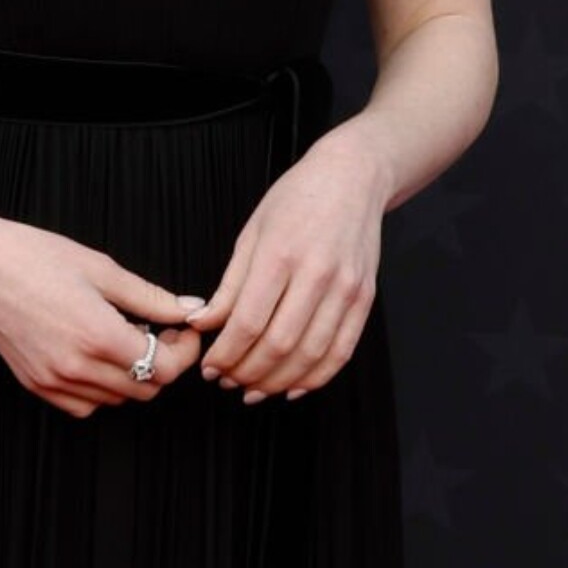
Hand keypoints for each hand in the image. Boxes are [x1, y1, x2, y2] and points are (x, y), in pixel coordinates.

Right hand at [0, 214, 213, 418]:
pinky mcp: (35, 384)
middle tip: (159, 331)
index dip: (184, 352)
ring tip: (121, 338)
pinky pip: (83, 405)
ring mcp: (52, 380)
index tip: (182, 330)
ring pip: (116, 399)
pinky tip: (94, 356)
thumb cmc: (35, 256)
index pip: (165, 369)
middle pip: (145, 389)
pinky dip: (99, 389)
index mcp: (98, 335)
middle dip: (162, 363)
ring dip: (131, 376)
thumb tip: (190, 309)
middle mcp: (75, 366)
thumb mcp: (102, 269)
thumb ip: (151, 297)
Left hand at [190, 121, 389, 398]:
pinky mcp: (365, 299)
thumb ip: (229, 286)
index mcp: (280, 255)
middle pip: (279, 344)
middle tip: (228, 383)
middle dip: (248, 373)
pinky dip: (317, 377)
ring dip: (278, 381)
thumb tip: (203, 324)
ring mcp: (346, 289)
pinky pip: (341, 351)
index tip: (210, 369)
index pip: (249, 322)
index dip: (226, 355)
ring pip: (311, 354)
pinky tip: (293, 387)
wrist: (353, 178)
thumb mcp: (251, 234)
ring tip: (254, 390)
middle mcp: (317, 275)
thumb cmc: (296, 200)